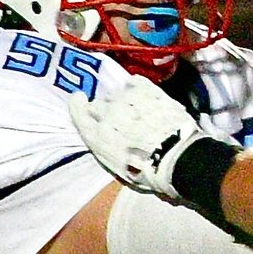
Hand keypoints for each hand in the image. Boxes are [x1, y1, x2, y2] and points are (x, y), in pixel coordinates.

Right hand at [68, 77, 208, 198]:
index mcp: (96, 136)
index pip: (79, 113)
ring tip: (136, 110)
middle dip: (106, 111)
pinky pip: (135, 82)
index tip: (80, 99)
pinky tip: (142, 92)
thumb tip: (105, 136)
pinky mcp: (147, 90)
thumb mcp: (116, 167)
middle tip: (120, 121)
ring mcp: (126, 100)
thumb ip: (105, 147)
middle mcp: (106, 114)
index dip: (78, 105)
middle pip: (99, 104)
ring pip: (117, 93)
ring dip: (123, 100)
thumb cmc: (146, 171)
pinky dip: (136, 86)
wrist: (174, 156)